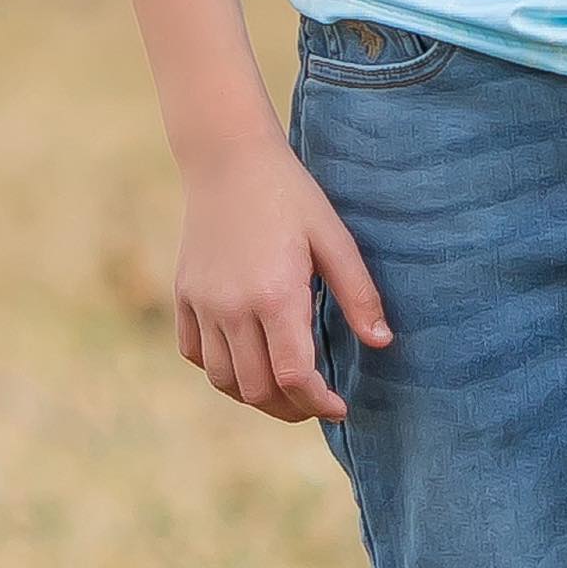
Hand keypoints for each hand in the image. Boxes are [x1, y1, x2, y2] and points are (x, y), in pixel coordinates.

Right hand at [174, 135, 390, 421]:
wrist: (229, 160)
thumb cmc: (291, 195)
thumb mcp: (334, 237)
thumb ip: (358, 294)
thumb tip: (383, 343)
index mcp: (275, 295)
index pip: (293, 376)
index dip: (317, 402)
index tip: (338, 406)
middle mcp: (232, 308)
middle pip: (257, 388)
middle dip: (290, 407)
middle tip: (315, 402)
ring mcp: (202, 304)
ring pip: (223, 380)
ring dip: (254, 395)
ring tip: (284, 388)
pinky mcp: (183, 295)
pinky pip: (195, 353)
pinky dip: (219, 370)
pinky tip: (246, 360)